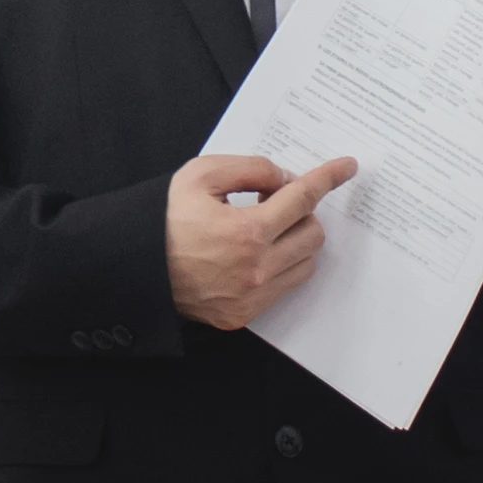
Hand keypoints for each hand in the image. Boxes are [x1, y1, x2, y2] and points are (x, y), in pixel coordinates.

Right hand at [164, 153, 356, 330]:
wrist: (136, 268)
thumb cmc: (165, 220)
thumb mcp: (200, 175)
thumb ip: (249, 168)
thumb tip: (283, 180)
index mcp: (248, 231)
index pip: (303, 199)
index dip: (327, 178)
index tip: (346, 167)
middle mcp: (257, 268)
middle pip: (313, 234)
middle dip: (302, 213)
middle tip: (274, 203)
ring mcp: (253, 296)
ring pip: (306, 264)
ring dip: (296, 241)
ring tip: (264, 230)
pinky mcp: (244, 315)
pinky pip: (285, 287)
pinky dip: (280, 266)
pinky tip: (255, 255)